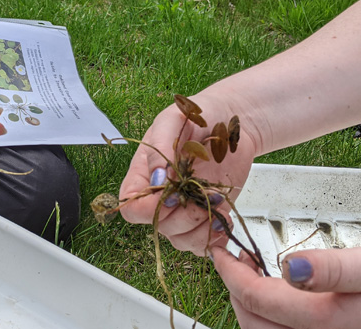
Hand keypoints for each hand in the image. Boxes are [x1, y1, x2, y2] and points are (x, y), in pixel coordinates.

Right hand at [118, 94, 257, 254]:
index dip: (149, 207)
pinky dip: (214, 238)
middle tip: (204, 192)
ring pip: (180, 239)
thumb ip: (160, 148)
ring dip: (201, 227)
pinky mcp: (206, 217)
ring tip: (216, 202)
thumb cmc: (197, 117)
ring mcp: (183, 209)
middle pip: (159, 226)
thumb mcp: (173, 121)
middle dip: (184, 214)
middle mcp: (160, 197)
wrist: (229, 121)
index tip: (172, 192)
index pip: (131, 208)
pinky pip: (203, 243)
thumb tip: (156, 180)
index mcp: (143, 175)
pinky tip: (223, 221)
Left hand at [210, 244, 360, 328]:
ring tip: (252, 274)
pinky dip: (269, 320)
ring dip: (250, 307)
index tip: (221, 248)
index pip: (258, 299)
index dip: (231, 271)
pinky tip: (277, 298)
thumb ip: (333, 269)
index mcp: (326, 321)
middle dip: (235, 290)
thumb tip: (288, 266)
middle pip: (254, 323)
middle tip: (235, 258)